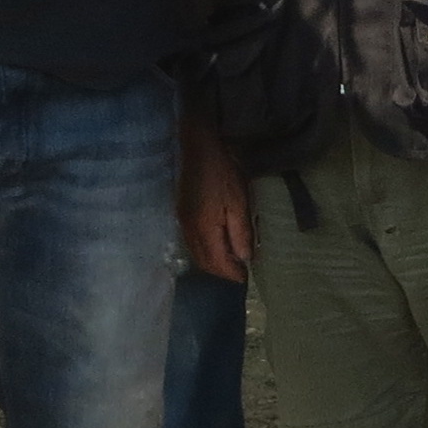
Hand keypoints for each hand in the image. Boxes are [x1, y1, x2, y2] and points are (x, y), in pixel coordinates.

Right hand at [179, 135, 251, 281]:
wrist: (198, 149)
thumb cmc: (222, 173)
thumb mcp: (239, 202)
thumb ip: (241, 233)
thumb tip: (244, 258)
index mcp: (204, 229)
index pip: (217, 262)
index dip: (231, 273)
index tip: (245, 279)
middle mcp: (189, 231)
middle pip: (204, 262)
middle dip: (221, 272)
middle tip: (239, 274)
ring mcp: (183, 222)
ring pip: (196, 254)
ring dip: (212, 263)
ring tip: (230, 263)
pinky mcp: (182, 214)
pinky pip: (192, 243)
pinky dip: (205, 251)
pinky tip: (216, 247)